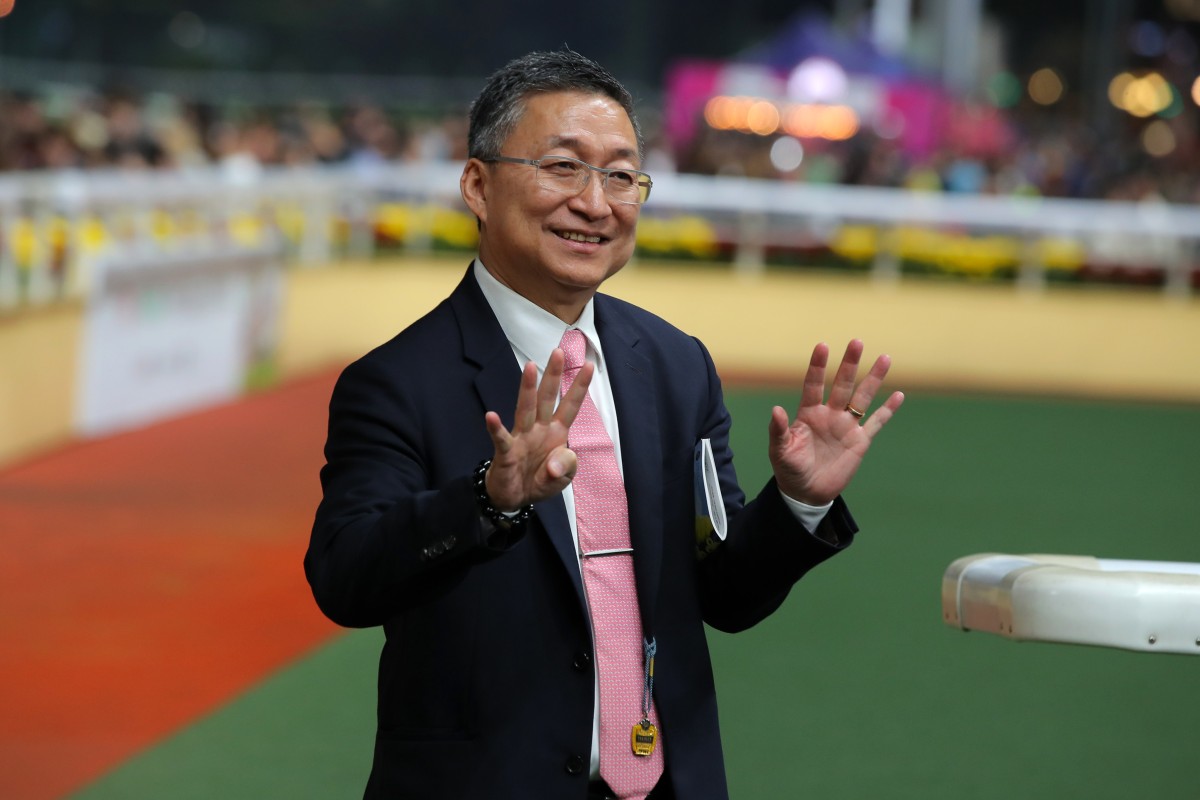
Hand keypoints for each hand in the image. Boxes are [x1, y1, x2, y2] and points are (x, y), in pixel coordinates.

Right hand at [483, 348, 592, 509]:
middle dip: (553, 375)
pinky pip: (501, 439)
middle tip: (558, 351)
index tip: (588, 365)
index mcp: (556, 432)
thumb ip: (567, 467)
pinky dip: (495, 428)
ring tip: (530, 367)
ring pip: (525, 409)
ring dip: (528, 389)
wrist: (514, 499)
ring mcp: (521, 438)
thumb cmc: (539, 481)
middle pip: (547, 398)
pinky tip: (491, 416)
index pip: (570, 406)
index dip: (579, 387)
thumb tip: (554, 464)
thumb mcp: (562, 479)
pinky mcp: (506, 453)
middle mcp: (539, 429)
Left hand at [768, 339, 903, 505]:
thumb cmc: (789, 469)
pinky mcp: (859, 442)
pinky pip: (876, 422)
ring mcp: (846, 427)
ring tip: (884, 358)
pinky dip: (887, 410)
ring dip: (873, 379)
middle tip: (856, 342)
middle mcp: (829, 415)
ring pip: (862, 398)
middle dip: (849, 364)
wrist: (806, 493)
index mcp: (808, 414)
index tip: (822, 346)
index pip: (813, 384)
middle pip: (842, 385)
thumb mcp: (779, 450)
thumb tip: (776, 409)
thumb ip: (778, 430)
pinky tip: (898, 395)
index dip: (818, 366)